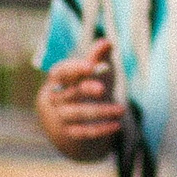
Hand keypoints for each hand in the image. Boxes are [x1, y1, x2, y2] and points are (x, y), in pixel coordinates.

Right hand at [35, 39, 125, 161]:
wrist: (70, 121)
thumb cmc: (83, 87)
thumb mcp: (90, 72)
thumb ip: (97, 57)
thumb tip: (107, 42)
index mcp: (56, 79)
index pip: (60, 72)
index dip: (74, 69)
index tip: (90, 66)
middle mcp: (54, 98)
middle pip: (68, 92)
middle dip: (85, 89)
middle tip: (103, 89)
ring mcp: (59, 117)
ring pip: (77, 114)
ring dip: (100, 112)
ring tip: (122, 109)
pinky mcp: (68, 134)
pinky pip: (83, 132)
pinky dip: (100, 129)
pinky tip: (117, 125)